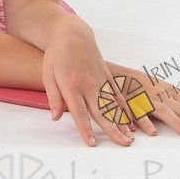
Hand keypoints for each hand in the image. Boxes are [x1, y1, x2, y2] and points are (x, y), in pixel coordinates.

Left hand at [40, 21, 135, 147]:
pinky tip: (131, 122)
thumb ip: (54, 98)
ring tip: (130, 138)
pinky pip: (118, 95)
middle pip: (102, 111)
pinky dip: (126, 109)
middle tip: (123, 144)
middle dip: (113, 129)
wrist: (72, 34)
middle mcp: (89, 84)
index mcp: (71, 86)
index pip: (79, 112)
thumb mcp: (48, 75)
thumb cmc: (57, 55)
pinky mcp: (107, 76)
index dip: (86, 128)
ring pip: (114, 105)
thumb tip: (55, 118)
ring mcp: (100, 80)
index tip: (92, 143)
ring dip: (123, 122)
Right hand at [104, 61, 179, 137]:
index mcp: (170, 91)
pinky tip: (153, 132)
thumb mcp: (168, 88)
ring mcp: (146, 99)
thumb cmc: (145, 84)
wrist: (117, 75)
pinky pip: (139, 114)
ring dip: (175, 122)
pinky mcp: (131, 104)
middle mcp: (160, 94)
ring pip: (163, 111)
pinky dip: (145, 122)